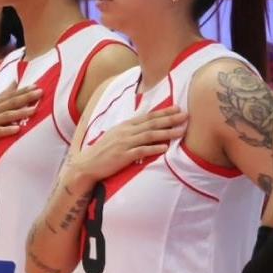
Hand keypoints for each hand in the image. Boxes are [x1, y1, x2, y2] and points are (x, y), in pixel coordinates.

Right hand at [0, 83, 41, 150]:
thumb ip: (3, 94)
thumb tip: (15, 82)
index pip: (10, 94)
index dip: (23, 90)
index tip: (36, 86)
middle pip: (11, 102)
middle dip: (26, 97)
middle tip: (40, 93)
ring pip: (7, 115)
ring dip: (21, 113)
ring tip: (33, 110)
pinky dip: (7, 129)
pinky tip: (17, 129)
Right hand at [64, 107, 187, 191]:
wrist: (87, 164)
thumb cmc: (103, 151)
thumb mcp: (116, 136)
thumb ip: (131, 131)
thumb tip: (147, 128)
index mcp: (125, 126)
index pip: (148, 116)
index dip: (163, 112)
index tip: (177, 108)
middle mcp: (126, 132)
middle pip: (151, 123)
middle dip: (170, 119)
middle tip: (185, 115)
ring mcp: (124, 143)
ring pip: (149, 135)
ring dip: (166, 133)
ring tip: (180, 131)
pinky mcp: (123, 156)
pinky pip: (141, 151)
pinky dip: (154, 148)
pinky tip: (165, 148)